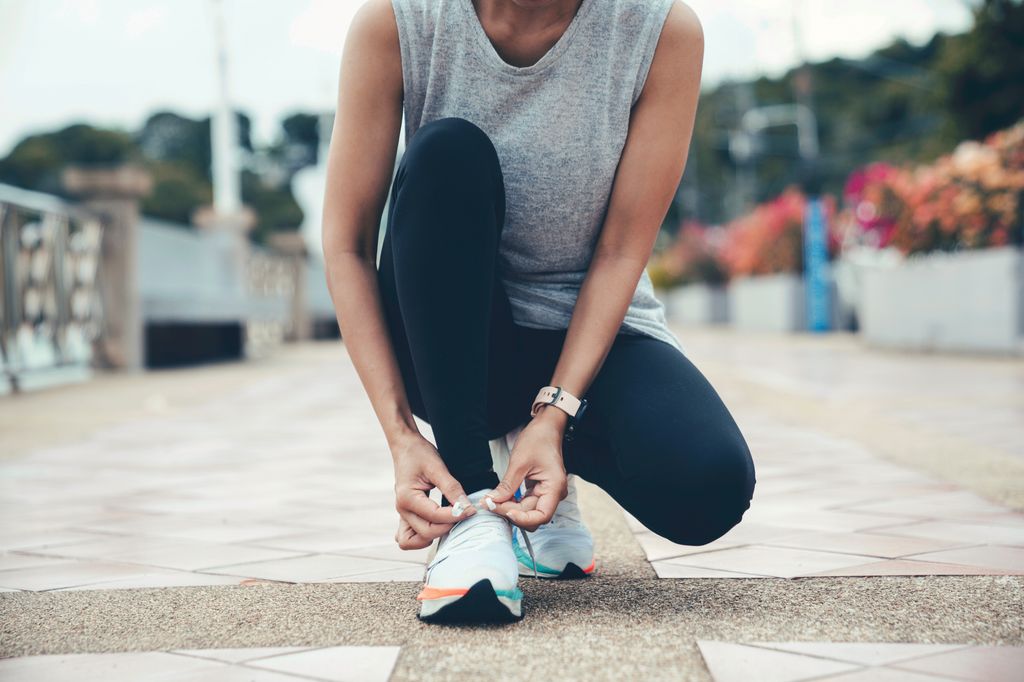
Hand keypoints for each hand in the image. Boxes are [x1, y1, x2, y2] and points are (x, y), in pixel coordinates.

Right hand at [390, 431, 474, 549]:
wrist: (405, 446)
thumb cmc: (419, 453)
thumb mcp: (438, 467)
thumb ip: (452, 488)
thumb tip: (466, 506)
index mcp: (407, 498)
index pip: (435, 516)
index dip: (456, 515)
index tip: (472, 510)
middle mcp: (402, 509)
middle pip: (426, 532)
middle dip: (448, 526)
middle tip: (464, 513)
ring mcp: (402, 514)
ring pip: (413, 541)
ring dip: (433, 536)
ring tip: (450, 521)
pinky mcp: (406, 514)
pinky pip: (409, 536)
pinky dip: (422, 537)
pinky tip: (437, 526)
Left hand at [487, 409, 567, 531]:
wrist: (545, 428)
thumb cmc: (538, 440)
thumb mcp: (519, 462)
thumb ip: (507, 486)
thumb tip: (492, 502)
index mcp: (554, 487)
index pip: (542, 516)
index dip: (523, 518)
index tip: (504, 511)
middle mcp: (553, 493)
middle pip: (532, 515)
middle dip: (511, 512)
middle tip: (490, 504)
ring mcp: (546, 492)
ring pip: (526, 511)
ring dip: (509, 508)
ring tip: (491, 500)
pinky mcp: (538, 490)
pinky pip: (525, 502)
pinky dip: (512, 502)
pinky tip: (499, 497)